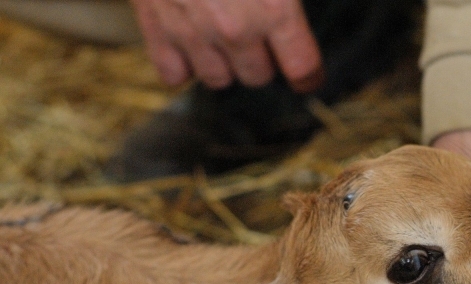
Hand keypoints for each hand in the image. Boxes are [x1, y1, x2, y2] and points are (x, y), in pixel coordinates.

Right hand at [131, 0, 323, 90]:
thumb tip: (292, 5)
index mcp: (274, 8)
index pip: (302, 68)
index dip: (307, 73)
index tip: (306, 74)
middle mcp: (235, 28)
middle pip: (258, 76)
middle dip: (261, 59)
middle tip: (255, 33)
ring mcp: (192, 31)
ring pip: (218, 80)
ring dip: (223, 63)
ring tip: (220, 35)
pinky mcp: (154, 26)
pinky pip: (173, 74)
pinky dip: (183, 63)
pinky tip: (189, 41)